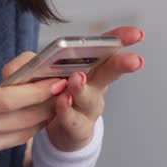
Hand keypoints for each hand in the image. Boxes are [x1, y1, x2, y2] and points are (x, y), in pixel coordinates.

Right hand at [0, 65, 67, 166]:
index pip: (7, 99)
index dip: (36, 91)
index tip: (56, 80)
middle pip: (22, 119)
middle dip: (48, 104)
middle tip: (66, 89)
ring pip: (18, 135)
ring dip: (38, 120)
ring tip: (53, 104)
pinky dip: (11, 133)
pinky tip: (15, 123)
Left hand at [1, 26, 145, 152]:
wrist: (58, 132)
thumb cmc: (52, 96)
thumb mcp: (41, 73)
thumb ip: (33, 63)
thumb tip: (30, 61)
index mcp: (90, 67)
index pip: (107, 49)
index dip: (120, 40)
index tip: (136, 34)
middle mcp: (95, 86)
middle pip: (109, 73)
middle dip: (121, 65)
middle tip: (132, 60)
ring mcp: (88, 109)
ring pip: (89, 97)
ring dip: (82, 87)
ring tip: (77, 78)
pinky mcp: (77, 129)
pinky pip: (72, 120)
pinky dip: (66, 110)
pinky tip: (62, 101)